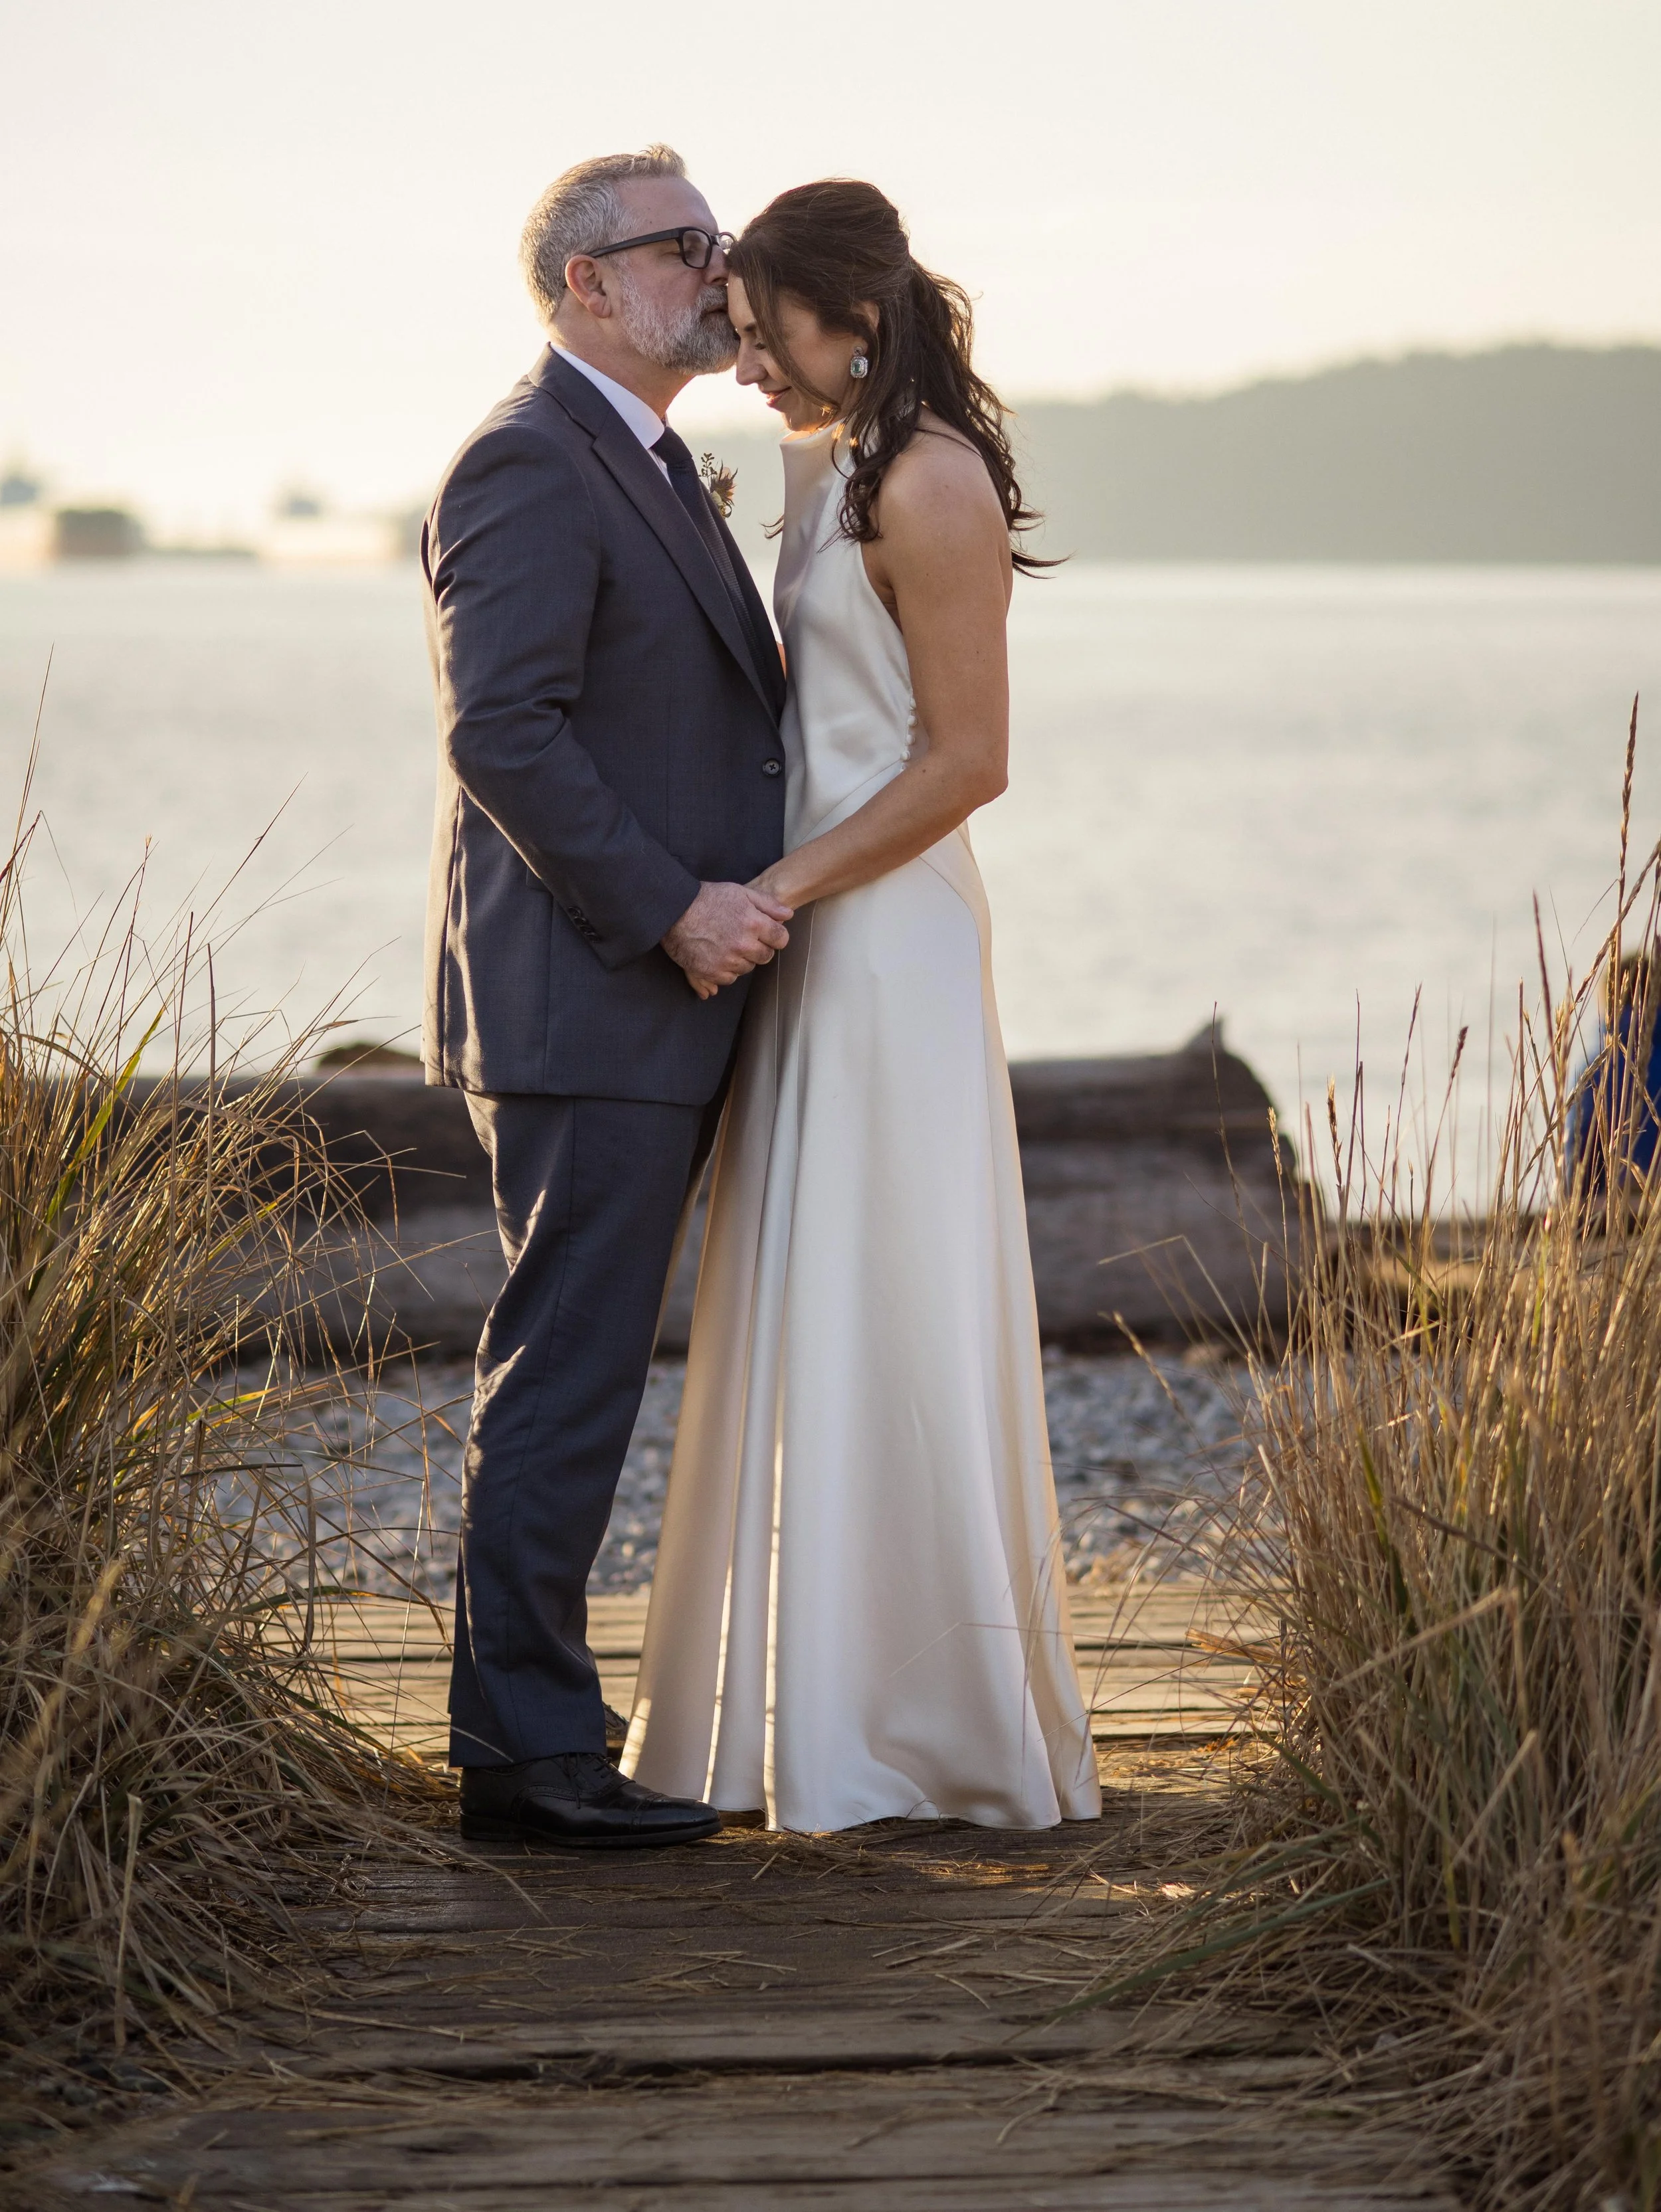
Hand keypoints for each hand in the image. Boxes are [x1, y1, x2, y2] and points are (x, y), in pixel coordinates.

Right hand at [662, 882, 792, 999]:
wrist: (673, 911)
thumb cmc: (707, 898)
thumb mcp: (740, 892)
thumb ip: (767, 904)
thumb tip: (788, 915)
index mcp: (753, 923)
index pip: (781, 940)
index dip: (775, 936)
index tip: (766, 934)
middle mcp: (743, 945)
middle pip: (765, 957)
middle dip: (759, 948)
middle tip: (743, 938)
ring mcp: (727, 961)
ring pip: (747, 968)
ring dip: (742, 960)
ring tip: (726, 945)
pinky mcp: (712, 972)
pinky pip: (729, 979)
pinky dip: (726, 970)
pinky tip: (717, 956)